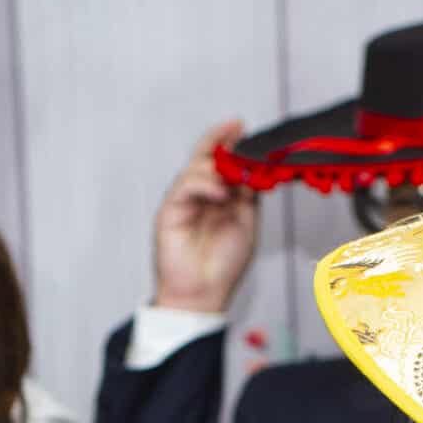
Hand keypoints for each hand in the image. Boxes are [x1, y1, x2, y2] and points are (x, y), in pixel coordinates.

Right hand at [153, 122, 259, 315]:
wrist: (204, 294)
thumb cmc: (223, 265)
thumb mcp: (247, 223)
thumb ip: (248, 195)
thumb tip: (254, 168)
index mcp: (218, 198)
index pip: (222, 163)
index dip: (230, 143)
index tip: (242, 128)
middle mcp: (200, 196)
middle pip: (204, 158)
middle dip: (219, 140)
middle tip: (235, 129)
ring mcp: (183, 202)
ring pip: (195, 168)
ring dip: (217, 167)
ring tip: (234, 175)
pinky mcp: (169, 211)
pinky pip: (185, 186)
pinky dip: (204, 184)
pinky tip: (221, 193)